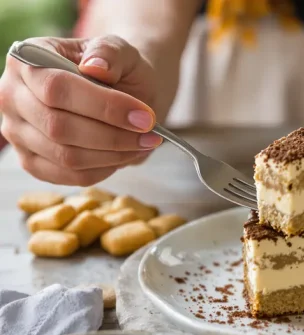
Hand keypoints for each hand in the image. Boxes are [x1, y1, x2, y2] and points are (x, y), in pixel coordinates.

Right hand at [0, 36, 162, 185]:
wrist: (118, 88)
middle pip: (59, 127)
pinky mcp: (32, 162)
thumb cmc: (116, 68)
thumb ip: (110, 53)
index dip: (104, 106)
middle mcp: (12, 96)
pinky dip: (104, 169)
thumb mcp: (121, 50)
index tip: (145, 116)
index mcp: (27, 60)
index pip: (57, 88)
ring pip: (65, 156)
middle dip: (113, 135)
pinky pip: (69, 176)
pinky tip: (125, 154)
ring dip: (113, 155)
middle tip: (151, 134)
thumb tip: (95, 67)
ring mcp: (17, 132)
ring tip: (143, 143)